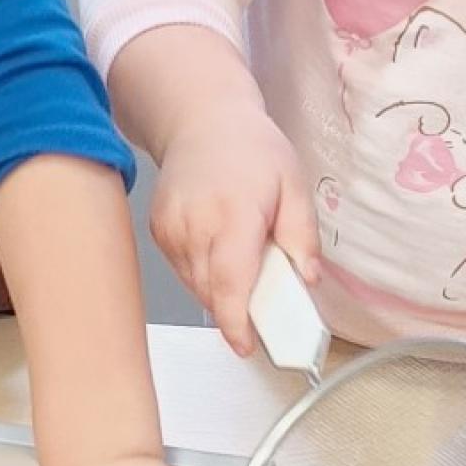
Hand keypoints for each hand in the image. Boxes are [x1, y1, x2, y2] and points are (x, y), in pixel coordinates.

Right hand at [150, 112, 319, 358]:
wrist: (202, 120)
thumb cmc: (252, 150)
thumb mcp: (294, 184)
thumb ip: (302, 235)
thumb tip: (307, 278)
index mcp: (234, 213)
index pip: (230, 282)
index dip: (237, 322)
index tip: (247, 346)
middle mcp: (195, 224)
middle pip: (213, 292)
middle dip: (239, 307)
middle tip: (265, 299)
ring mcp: (171, 229)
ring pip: (197, 286)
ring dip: (222, 290)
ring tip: (243, 259)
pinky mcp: (158, 232)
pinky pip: (184, 270)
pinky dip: (205, 273)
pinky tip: (220, 248)